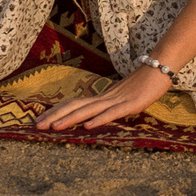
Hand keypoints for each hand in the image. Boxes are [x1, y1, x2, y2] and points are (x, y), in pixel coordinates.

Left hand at [34, 65, 171, 129]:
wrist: (159, 67)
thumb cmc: (143, 83)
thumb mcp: (123, 98)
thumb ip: (110, 106)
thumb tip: (97, 115)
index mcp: (101, 97)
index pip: (73, 103)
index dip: (55, 111)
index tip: (39, 120)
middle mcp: (104, 98)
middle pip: (74, 106)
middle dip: (54, 116)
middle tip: (36, 126)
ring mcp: (117, 100)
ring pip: (88, 110)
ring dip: (69, 119)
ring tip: (53, 128)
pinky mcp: (131, 104)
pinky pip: (112, 113)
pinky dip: (99, 119)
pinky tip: (88, 126)